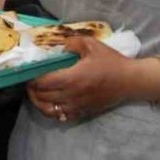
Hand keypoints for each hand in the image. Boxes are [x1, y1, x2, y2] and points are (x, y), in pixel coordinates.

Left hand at [26, 36, 152, 122]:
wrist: (132, 81)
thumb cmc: (111, 62)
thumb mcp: (91, 45)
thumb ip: (71, 42)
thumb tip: (56, 45)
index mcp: (73, 78)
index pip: (43, 82)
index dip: (31, 78)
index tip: (27, 72)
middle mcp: (73, 95)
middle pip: (42, 97)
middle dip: (31, 89)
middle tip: (29, 80)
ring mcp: (78, 106)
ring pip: (49, 110)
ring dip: (38, 101)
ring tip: (35, 92)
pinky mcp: (84, 112)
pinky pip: (61, 117)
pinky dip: (51, 111)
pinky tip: (50, 102)